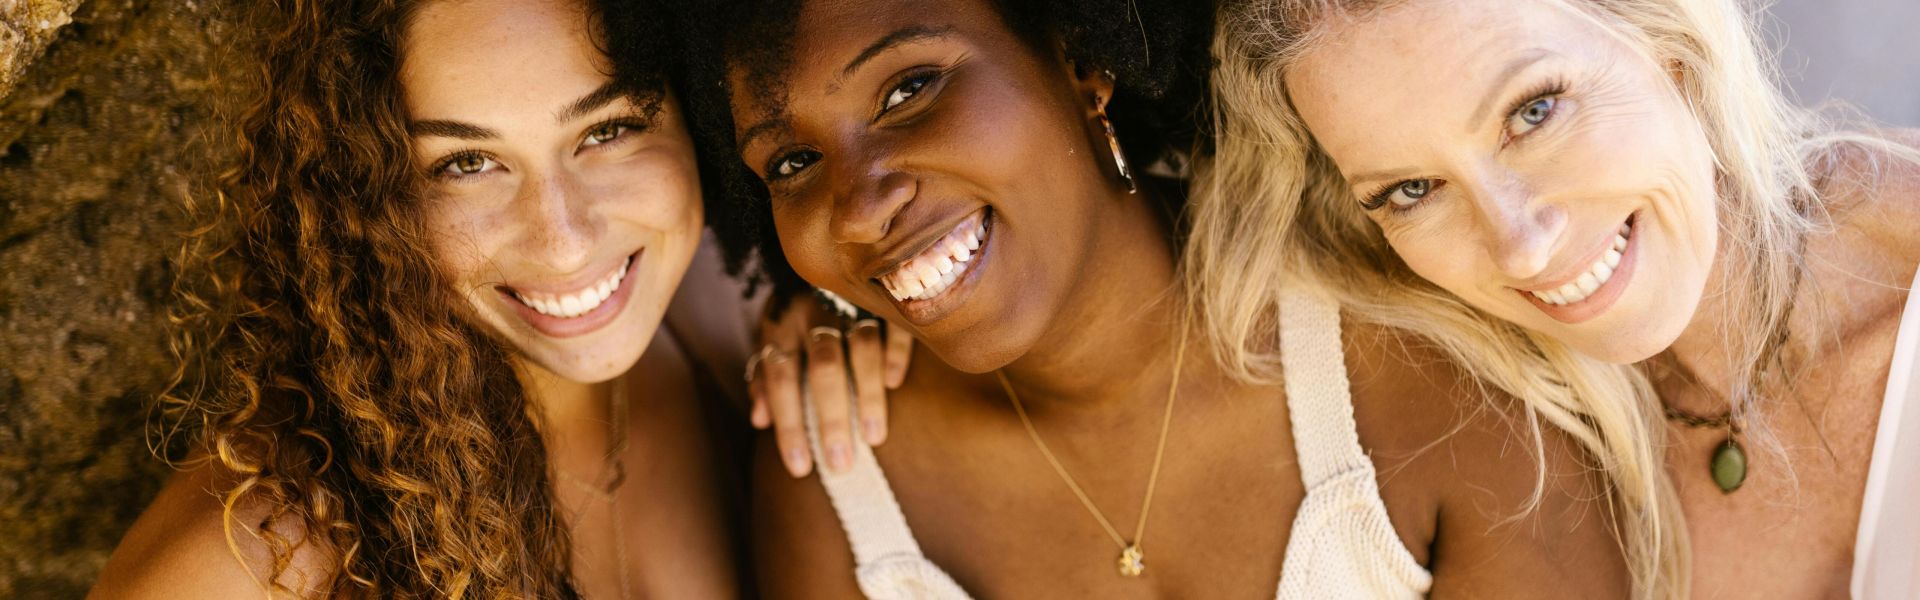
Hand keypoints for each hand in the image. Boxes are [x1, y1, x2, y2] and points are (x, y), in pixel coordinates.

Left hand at [747, 293, 912, 476]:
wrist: (820, 243)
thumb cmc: (794, 307)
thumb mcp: (771, 335)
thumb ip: (764, 376)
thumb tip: (759, 421)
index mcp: (782, 325)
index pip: (781, 378)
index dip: (788, 424)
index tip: (800, 468)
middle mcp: (814, 312)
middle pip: (823, 368)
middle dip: (831, 418)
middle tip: (841, 464)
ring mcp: (852, 302)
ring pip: (861, 348)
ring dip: (867, 394)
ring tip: (873, 438)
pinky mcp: (884, 296)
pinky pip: (893, 323)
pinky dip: (894, 353)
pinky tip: (895, 384)